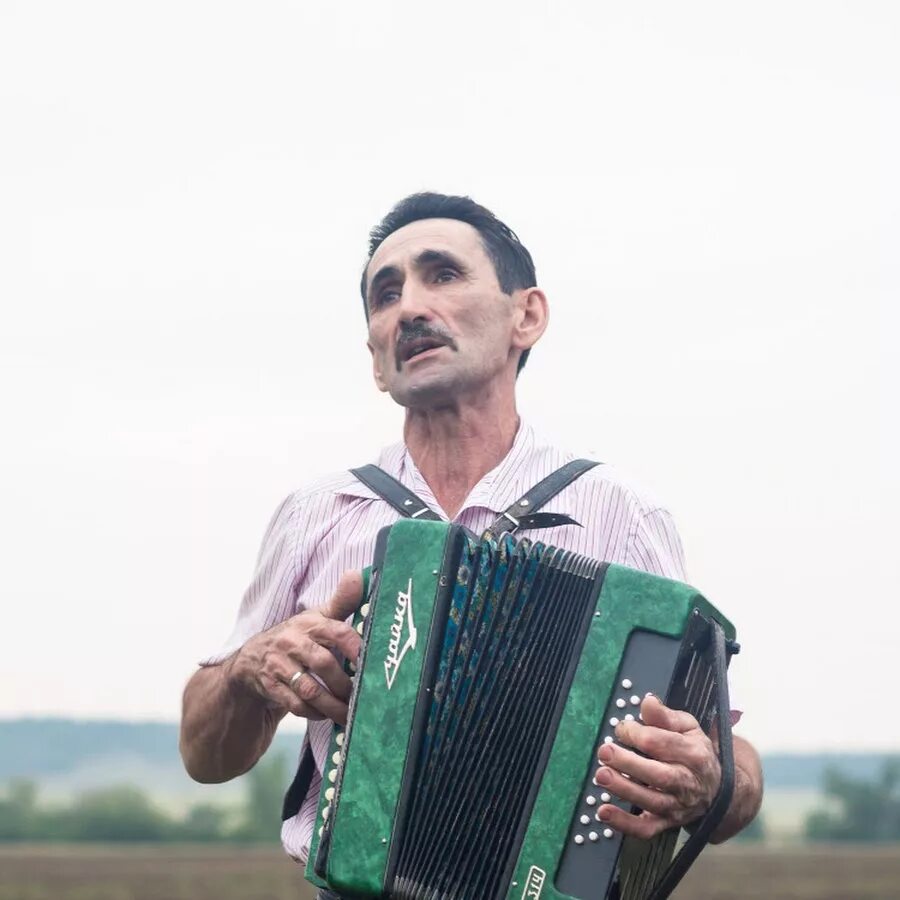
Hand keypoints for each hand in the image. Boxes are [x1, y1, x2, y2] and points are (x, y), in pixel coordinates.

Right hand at [226, 570, 362, 724]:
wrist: (251, 660)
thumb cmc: (295, 637)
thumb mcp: (316, 617)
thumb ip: (341, 601)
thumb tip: (357, 575)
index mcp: (309, 623)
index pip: (336, 631)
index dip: (354, 647)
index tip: (369, 663)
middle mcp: (293, 642)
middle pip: (324, 663)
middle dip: (345, 683)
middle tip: (362, 696)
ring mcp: (279, 665)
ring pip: (309, 689)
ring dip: (332, 704)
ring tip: (349, 713)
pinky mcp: (270, 686)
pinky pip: (295, 704)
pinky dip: (314, 712)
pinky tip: (325, 714)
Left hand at [593, 695, 720, 838]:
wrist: (718, 789)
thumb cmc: (695, 752)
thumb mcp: (687, 727)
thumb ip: (665, 716)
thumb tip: (647, 701)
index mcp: (694, 754)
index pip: (661, 743)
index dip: (636, 733)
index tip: (621, 728)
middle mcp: (687, 782)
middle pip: (658, 775)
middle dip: (628, 763)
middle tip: (604, 751)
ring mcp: (677, 806)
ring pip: (651, 802)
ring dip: (624, 790)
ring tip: (601, 776)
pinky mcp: (666, 823)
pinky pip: (646, 829)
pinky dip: (624, 824)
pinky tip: (603, 812)